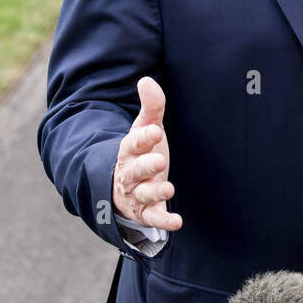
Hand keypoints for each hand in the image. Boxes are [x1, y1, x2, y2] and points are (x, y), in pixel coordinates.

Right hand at [112, 76, 181, 231]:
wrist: (124, 185)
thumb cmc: (141, 152)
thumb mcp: (146, 128)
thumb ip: (151, 107)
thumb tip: (146, 80)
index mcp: (129, 150)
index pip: (133, 143)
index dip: (144, 137)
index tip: (156, 131)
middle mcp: (129, 173)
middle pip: (134, 170)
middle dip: (145, 166)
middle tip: (159, 160)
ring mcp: (136, 194)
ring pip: (142, 194)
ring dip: (155, 192)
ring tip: (168, 188)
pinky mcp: (145, 212)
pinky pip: (153, 218)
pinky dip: (164, 222)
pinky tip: (178, 222)